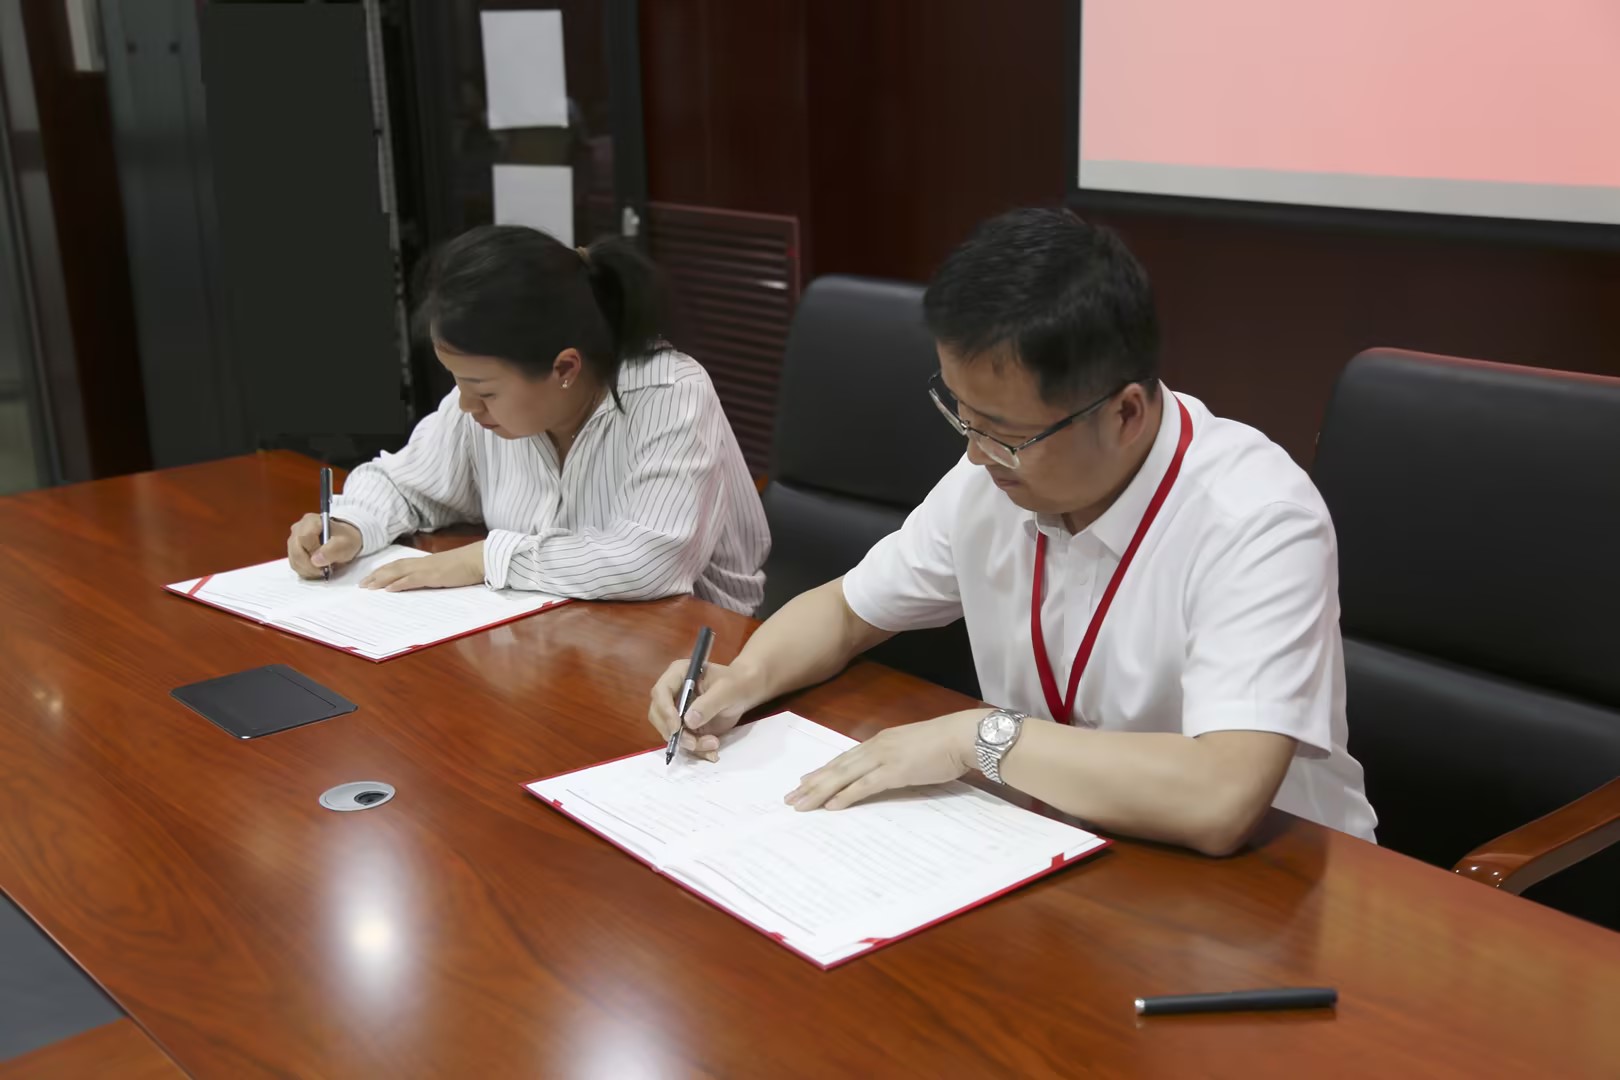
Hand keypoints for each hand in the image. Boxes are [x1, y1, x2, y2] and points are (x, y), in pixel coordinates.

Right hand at [288, 514, 361, 578]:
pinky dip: (304, 570)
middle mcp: (298, 528)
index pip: (304, 538)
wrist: (343, 541)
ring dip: (307, 569)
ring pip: (293, 558)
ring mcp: (293, 539)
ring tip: (321, 571)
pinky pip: (294, 563)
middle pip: (296, 550)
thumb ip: (333, 550)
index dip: (313, 551)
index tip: (324, 560)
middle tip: (322, 571)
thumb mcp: (346, 543)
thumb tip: (315, 560)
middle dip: (309, 565)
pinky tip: (316, 570)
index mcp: (311, 521)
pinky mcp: (293, 550)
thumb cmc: (345, 539)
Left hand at [361, 542, 485, 591]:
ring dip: (382, 579)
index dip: (383, 571)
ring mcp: (427, 569)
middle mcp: (422, 563)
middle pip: (393, 568)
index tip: (370, 578)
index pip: (399, 565)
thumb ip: (434, 574)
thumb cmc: (468, 565)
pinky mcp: (434, 576)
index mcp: (425, 562)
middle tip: (362, 585)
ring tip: (368, 586)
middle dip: (376, 576)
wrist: (481, 559)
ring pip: (398, 572)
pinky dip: (399, 584)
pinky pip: (413, 580)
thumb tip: (425, 581)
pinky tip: (389, 589)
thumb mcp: (447, 570)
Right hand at [647, 659, 765, 761]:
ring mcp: (677, 711)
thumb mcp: (726, 689)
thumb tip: (688, 721)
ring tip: (713, 744)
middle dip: (675, 733)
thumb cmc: (735, 683)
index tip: (677, 727)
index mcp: (678, 675)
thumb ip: (708, 704)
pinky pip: (683, 742)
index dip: (665, 710)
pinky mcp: (685, 727)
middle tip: (693, 743)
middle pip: (659, 716)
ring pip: (670, 733)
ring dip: (689, 744)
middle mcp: (672, 693)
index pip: (660, 692)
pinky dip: (696, 750)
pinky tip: (712, 752)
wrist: (744, 691)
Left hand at [785, 710, 986, 811]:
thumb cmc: (944, 743)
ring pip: (843, 776)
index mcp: (879, 741)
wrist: (962, 735)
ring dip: (820, 791)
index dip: (823, 771)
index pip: (844, 759)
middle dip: (812, 783)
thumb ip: (897, 757)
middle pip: (836, 768)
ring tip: (801, 804)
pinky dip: (845, 796)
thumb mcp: (913, 748)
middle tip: (791, 797)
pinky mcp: (895, 771)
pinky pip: (864, 786)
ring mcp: (883, 758)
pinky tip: (831, 806)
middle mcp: (875, 748)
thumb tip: (888, 770)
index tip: (805, 781)